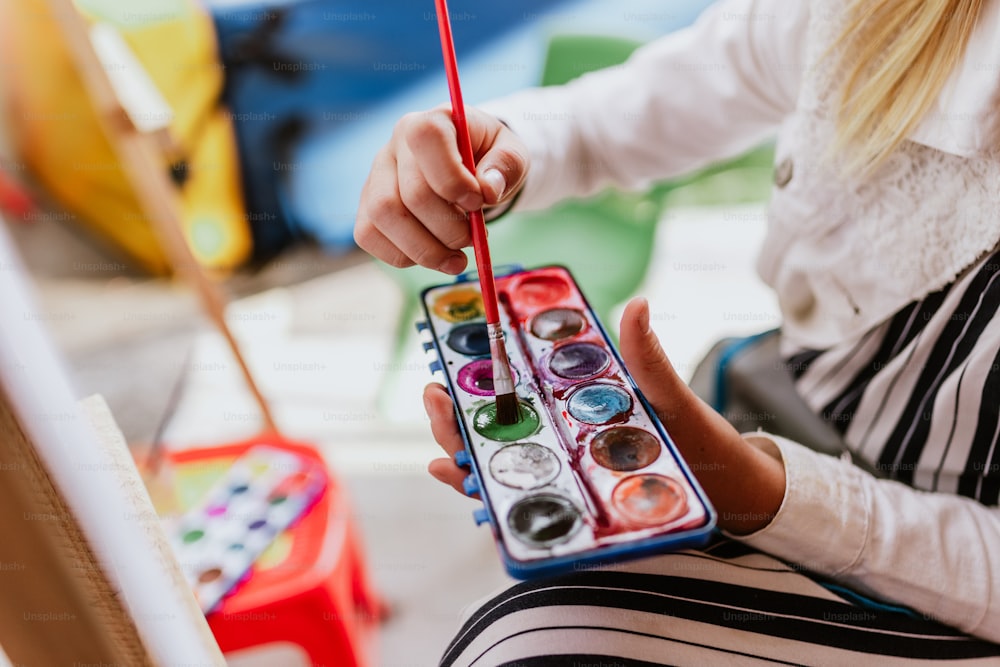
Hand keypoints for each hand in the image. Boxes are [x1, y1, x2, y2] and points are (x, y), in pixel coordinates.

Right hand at [355, 105, 528, 274]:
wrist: (467, 167)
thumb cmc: (487, 159)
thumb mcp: (512, 153)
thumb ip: (506, 165)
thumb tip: (487, 189)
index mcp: (430, 121)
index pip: (427, 139)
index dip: (453, 179)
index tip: (478, 202)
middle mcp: (394, 146)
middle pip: (410, 193)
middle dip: (448, 229)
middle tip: (473, 240)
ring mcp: (375, 177)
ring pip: (383, 217)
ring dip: (425, 250)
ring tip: (456, 259)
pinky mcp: (367, 206)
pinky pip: (368, 235)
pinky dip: (402, 256)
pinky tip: (431, 255)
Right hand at [423, 297, 786, 534]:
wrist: (733, 498)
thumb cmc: (704, 443)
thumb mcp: (672, 400)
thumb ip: (647, 360)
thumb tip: (636, 303)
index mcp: (578, 403)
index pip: (522, 384)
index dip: (483, 370)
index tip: (453, 353)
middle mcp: (563, 436)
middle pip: (498, 422)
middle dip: (458, 410)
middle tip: (437, 394)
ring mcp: (564, 472)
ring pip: (500, 459)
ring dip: (464, 450)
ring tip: (443, 444)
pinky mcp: (570, 506)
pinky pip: (521, 499)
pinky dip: (487, 492)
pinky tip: (464, 482)